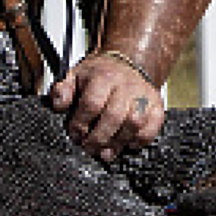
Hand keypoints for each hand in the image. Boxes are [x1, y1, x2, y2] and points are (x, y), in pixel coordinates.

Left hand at [47, 52, 163, 158]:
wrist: (127, 63)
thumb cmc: (99, 74)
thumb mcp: (75, 75)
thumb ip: (62, 90)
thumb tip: (58, 106)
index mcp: (103, 76)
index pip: (92, 103)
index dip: (81, 123)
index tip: (75, 134)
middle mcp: (126, 85)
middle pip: (114, 116)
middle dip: (98, 138)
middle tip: (88, 148)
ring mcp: (144, 96)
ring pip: (134, 124)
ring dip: (117, 142)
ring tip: (104, 152)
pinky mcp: (157, 107)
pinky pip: (152, 128)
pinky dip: (139, 141)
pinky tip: (126, 144)